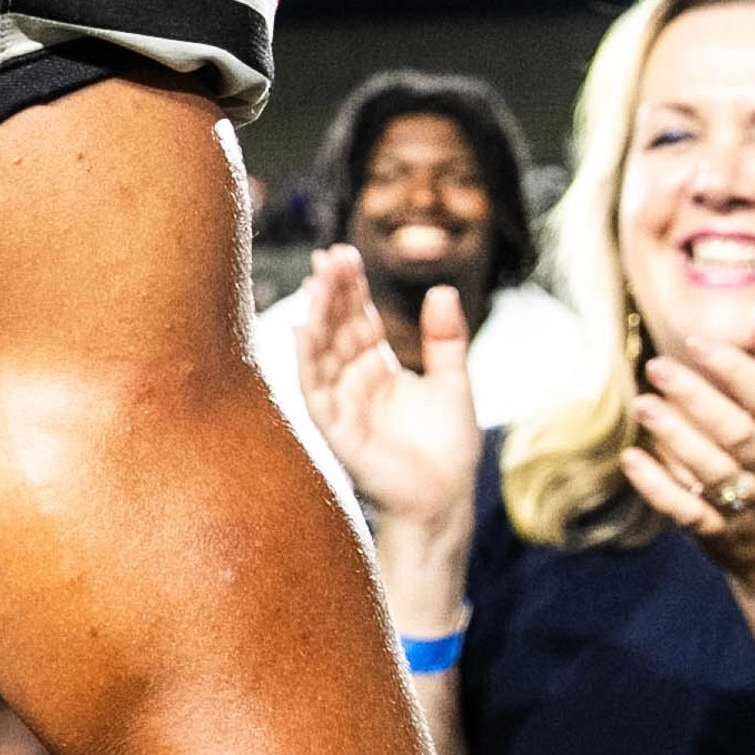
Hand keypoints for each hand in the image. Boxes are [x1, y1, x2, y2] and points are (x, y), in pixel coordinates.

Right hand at [296, 250, 482, 621]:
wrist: (447, 500)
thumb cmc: (447, 449)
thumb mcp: (453, 381)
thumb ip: (445, 338)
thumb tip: (441, 288)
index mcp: (377, 370)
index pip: (357, 319)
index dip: (350, 288)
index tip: (344, 254)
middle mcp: (353, 383)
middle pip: (337, 329)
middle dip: (332, 293)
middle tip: (330, 257)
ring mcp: (341, 405)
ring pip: (320, 353)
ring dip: (316, 317)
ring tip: (318, 281)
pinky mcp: (335, 430)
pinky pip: (314, 391)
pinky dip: (306, 361)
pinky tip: (302, 329)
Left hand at [625, 310, 754, 593]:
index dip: (737, 369)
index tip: (697, 341)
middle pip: (739, 433)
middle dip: (698, 399)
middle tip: (657, 367)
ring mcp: (751, 503)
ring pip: (713, 470)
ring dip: (675, 436)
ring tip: (642, 404)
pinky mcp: (721, 532)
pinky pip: (688, 511)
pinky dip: (658, 487)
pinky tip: (631, 459)